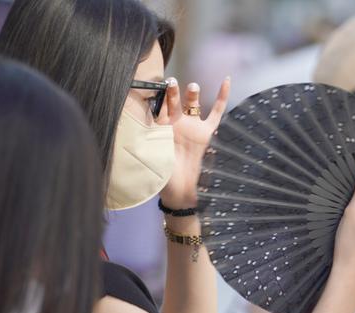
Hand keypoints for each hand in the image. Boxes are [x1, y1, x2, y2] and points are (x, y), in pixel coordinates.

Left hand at [157, 77, 230, 208]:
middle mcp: (176, 123)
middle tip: (171, 83)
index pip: (158, 106)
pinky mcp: (206, 133)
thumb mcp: (150, 153)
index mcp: (160, 126)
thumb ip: (144, 139)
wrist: (180, 190)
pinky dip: (222, 97)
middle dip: (173, 92)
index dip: (157, 97)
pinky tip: (226, 80)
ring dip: (192, 94)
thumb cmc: (162, 173)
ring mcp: (192, 126)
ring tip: (192, 88)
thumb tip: (128, 124)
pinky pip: (217, 112)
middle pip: (175, 102)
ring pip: (193, 104)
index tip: (155, 87)